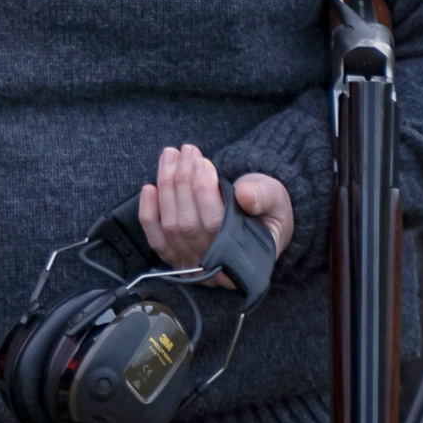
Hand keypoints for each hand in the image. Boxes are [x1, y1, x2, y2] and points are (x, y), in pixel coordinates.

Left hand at [139, 144, 294, 273]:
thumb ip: (262, 196)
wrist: (258, 218)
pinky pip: (156, 239)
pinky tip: (149, 188)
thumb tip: (245, 194)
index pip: (217, 225)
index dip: (204, 191)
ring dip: (166, 186)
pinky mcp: (176, 259)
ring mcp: (193, 267)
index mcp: (247, 258)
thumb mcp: (274, 198)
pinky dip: (148, 213)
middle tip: (186, 151)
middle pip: (189, 224)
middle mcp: (217, 271)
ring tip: (171, 156)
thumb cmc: (267, 209)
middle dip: (182, 181)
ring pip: (171, 226)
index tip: (203, 162)